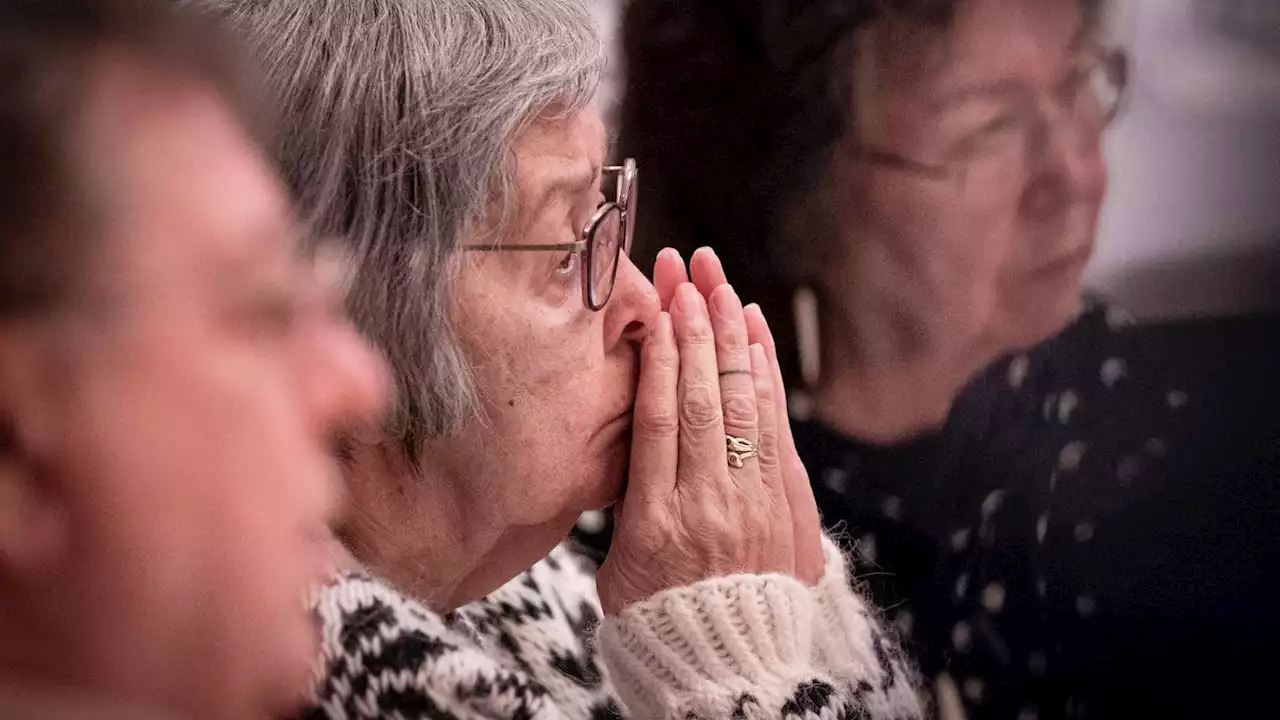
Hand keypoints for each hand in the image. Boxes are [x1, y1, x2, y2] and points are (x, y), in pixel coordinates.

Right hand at [596, 249, 822, 616]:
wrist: (731, 670)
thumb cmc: (661, 622)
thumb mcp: (620, 569)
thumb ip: (629, 503)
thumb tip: (633, 445)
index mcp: (657, 519)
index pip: (660, 415)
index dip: (663, 352)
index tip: (663, 302)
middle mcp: (711, 502)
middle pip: (705, 396)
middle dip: (700, 323)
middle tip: (693, 268)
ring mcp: (757, 503)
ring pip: (746, 404)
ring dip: (735, 338)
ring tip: (724, 285)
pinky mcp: (790, 507)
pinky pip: (778, 430)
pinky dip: (768, 379)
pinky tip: (757, 339)